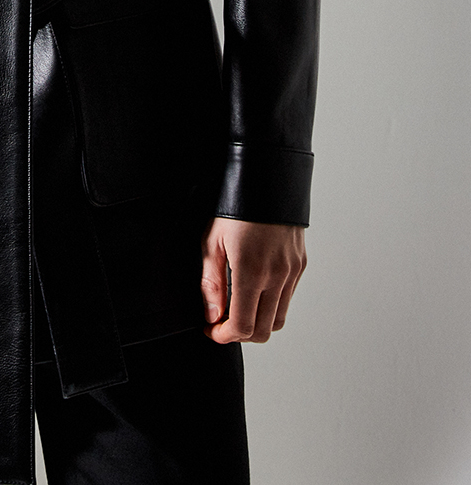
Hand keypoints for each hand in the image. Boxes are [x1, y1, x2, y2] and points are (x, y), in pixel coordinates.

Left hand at [201, 217, 305, 343]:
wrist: (266, 177)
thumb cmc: (234, 205)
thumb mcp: (211, 241)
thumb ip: (211, 283)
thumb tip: (212, 316)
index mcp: (252, 271)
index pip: (243, 326)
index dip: (224, 336)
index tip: (212, 330)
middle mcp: (277, 275)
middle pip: (263, 330)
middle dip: (241, 334)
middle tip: (222, 322)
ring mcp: (292, 270)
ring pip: (278, 318)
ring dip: (258, 321)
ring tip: (238, 306)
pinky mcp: (301, 264)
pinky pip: (287, 297)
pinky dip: (271, 304)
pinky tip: (254, 289)